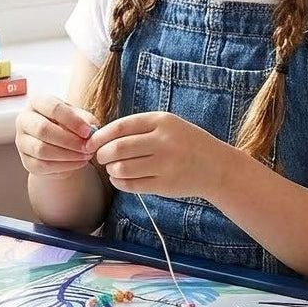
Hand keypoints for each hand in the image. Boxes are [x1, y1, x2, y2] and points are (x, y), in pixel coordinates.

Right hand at [15, 94, 97, 178]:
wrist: (58, 145)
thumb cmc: (68, 125)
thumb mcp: (79, 117)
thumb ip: (86, 120)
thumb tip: (92, 129)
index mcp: (37, 102)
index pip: (53, 108)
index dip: (72, 120)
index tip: (88, 131)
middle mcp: (24, 120)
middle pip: (42, 129)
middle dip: (69, 140)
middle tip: (87, 147)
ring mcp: (22, 142)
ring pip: (41, 150)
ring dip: (67, 155)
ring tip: (86, 156)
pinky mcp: (26, 161)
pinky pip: (42, 165)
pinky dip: (64, 166)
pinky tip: (79, 163)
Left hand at [87, 111, 228, 198]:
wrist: (216, 167)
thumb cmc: (185, 144)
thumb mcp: (168, 126)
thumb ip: (138, 128)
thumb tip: (100, 136)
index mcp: (162, 121)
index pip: (120, 127)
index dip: (100, 136)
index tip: (91, 143)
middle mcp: (164, 141)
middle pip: (118, 148)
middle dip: (102, 155)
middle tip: (100, 158)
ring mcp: (165, 164)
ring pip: (121, 168)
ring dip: (111, 170)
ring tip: (113, 168)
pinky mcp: (165, 184)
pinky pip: (131, 185)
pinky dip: (119, 183)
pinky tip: (120, 179)